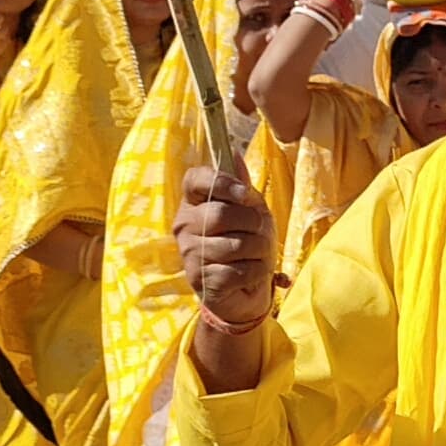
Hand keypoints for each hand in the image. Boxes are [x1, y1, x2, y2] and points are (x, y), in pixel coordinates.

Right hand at [174, 163, 279, 331]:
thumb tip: (234, 154)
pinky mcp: (201, 281)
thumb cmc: (246, 245)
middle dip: (253, 223)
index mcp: (193, 204)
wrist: (243, 292)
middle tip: (260, 232)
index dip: (221, 182)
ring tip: (257, 255)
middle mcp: (184, 226)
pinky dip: (255, 272)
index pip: (195, 180)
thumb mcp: (250, 212)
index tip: (245, 193)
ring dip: (259, 250)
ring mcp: (190, 254)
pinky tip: (250, 274)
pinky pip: (239, 270)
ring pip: (235, 244)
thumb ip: (242, 187)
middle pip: (221, 214)